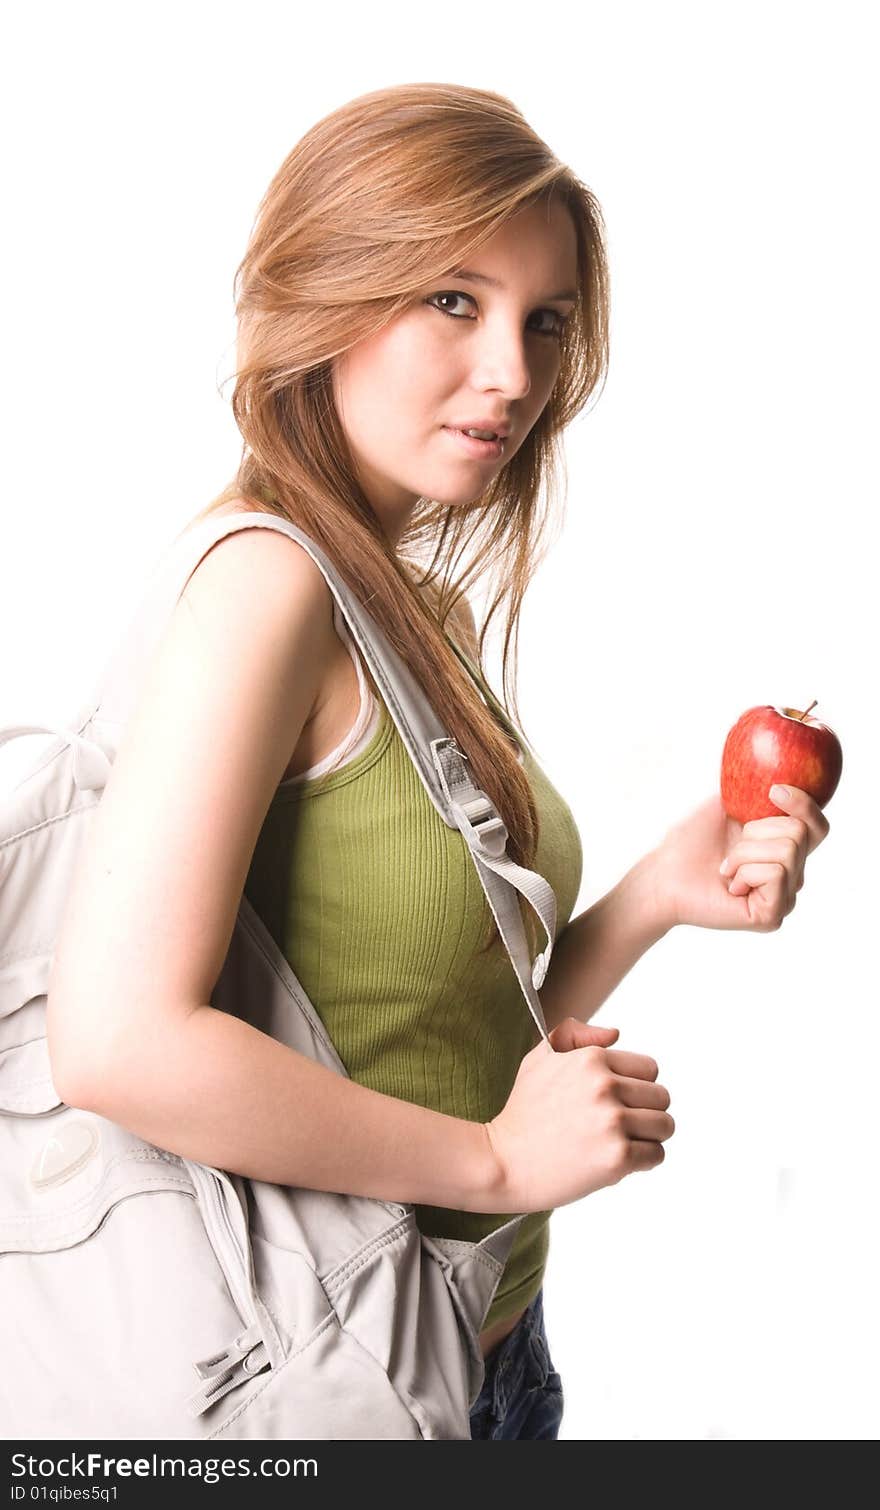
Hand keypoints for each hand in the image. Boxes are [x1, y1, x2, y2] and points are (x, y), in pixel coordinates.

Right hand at [484, 1019, 673, 1212]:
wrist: (501, 1162)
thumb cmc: (521, 1113)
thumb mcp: (539, 1059)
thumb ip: (574, 1035)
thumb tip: (615, 1034)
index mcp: (591, 1059)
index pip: (649, 1068)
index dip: (636, 1086)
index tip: (617, 1102)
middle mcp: (605, 1087)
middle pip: (662, 1097)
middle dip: (645, 1111)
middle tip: (619, 1126)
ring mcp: (612, 1122)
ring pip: (665, 1125)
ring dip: (648, 1136)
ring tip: (620, 1142)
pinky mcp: (617, 1158)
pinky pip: (656, 1155)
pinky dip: (643, 1161)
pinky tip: (617, 1161)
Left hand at [653, 784, 830, 932]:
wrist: (663, 873)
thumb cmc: (690, 840)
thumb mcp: (729, 804)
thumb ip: (760, 791)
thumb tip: (785, 771)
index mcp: (784, 849)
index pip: (818, 826)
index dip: (805, 804)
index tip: (774, 791)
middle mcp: (791, 875)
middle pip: (803, 833)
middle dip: (758, 829)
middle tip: (732, 847)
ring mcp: (785, 897)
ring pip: (788, 851)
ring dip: (744, 852)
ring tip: (726, 867)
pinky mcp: (773, 915)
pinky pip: (776, 874)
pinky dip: (744, 871)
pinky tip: (730, 886)